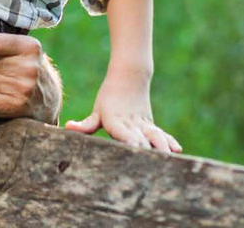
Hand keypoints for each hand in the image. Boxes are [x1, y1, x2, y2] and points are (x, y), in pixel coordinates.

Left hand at [65, 68, 180, 152]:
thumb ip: (86, 124)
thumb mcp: (97, 111)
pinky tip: (176, 150)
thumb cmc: (109, 97)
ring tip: (166, 159)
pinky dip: (168, 141)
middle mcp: (131, 123)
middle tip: (149, 167)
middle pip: (140, 138)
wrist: (129, 77)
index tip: (134, 148)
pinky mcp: (151, 125)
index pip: (122, 132)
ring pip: (154, 135)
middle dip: (145, 151)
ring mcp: (143, 123)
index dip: (128, 140)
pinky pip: (161, 134)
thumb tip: (67, 127)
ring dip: (160, 147)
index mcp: (115, 120)